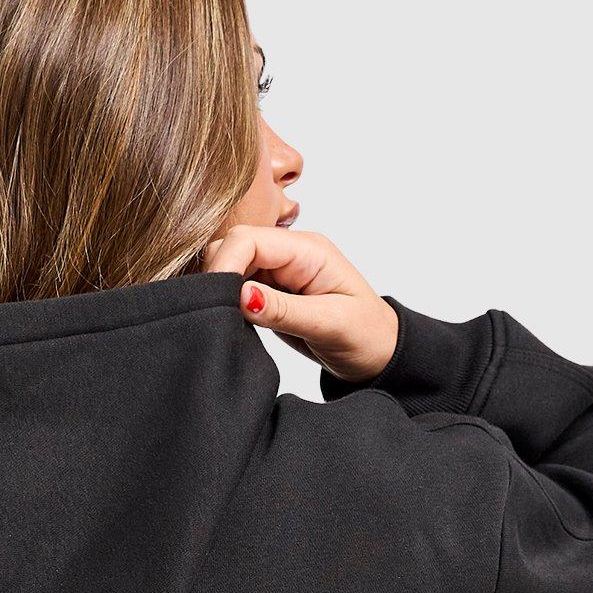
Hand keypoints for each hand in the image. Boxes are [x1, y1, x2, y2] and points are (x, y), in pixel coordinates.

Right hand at [204, 226, 397, 381]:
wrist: (379, 353)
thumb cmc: (366, 335)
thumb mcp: (329, 324)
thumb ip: (283, 310)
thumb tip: (241, 297)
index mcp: (308, 251)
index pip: (249, 240)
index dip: (224, 264)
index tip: (214, 299)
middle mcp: (289, 254)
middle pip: (233, 247)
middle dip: (217, 276)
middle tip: (213, 314)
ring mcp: (278, 272)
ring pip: (230, 266)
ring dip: (220, 291)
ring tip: (221, 321)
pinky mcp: (269, 292)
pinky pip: (236, 288)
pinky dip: (227, 302)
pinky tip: (228, 322)